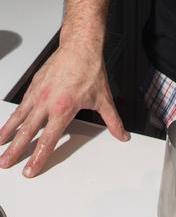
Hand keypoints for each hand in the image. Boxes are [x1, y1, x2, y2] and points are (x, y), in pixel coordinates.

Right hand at [0, 43, 129, 176]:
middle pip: (27, 132)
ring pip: (19, 117)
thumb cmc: (90, 69)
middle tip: (4, 163)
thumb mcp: (104, 98)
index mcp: (64, 108)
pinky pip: (21, 104)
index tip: (29, 170)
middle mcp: (47, 102)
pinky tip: (8, 124)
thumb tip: (122, 135)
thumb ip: (112, 120)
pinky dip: (13, 116)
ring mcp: (38, 93)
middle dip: (14, 150)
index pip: (49, 139)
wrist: (80, 46)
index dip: (38, 157)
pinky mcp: (34, 85)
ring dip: (7, 133)